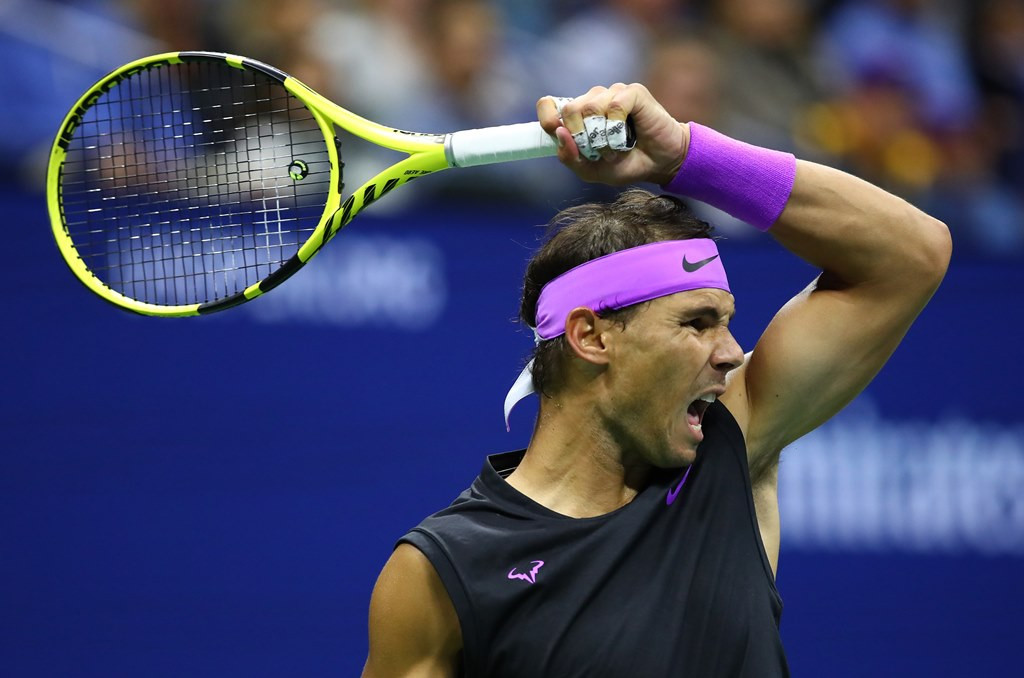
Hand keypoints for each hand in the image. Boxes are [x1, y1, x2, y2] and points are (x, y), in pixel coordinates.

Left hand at [537, 83, 689, 186]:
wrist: (659, 164)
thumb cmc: (626, 164)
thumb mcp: (591, 171)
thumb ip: (570, 157)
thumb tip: (558, 133)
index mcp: (577, 117)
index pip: (548, 104)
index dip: (548, 119)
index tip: (560, 136)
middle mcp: (592, 101)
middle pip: (569, 109)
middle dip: (581, 138)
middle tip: (597, 152)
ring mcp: (612, 94)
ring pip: (590, 108)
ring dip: (602, 138)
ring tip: (616, 148)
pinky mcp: (632, 92)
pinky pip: (613, 106)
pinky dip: (617, 129)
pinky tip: (627, 137)